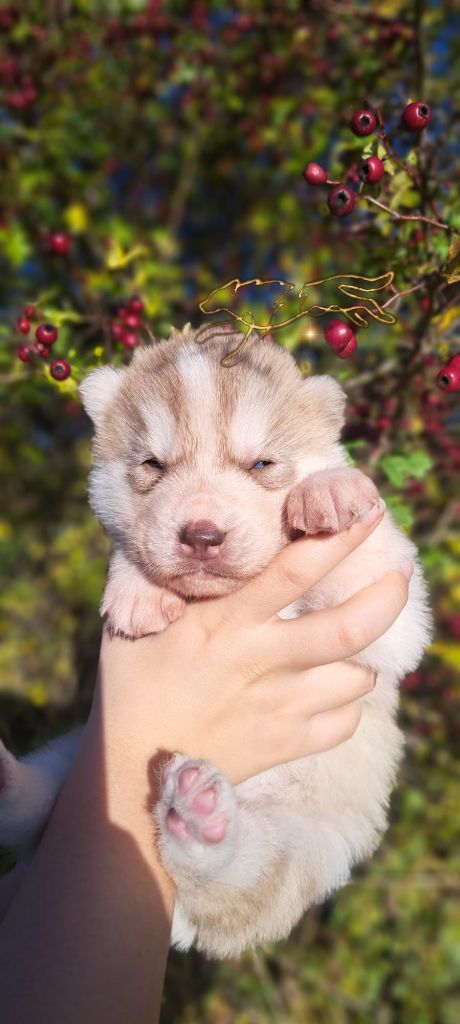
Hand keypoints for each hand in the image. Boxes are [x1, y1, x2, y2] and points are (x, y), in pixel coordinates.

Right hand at [94, 500, 410, 785]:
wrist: (132, 770)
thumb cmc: (131, 685)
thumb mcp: (140, 619)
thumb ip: (171, 581)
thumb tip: (192, 542)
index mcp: (227, 622)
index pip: (295, 570)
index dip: (339, 539)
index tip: (368, 515)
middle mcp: (262, 661)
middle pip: (348, 627)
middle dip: (386, 597)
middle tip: (399, 576)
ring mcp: (280, 708)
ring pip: (357, 678)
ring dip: (367, 656)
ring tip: (358, 641)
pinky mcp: (286, 745)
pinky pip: (345, 723)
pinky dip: (349, 704)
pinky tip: (333, 691)